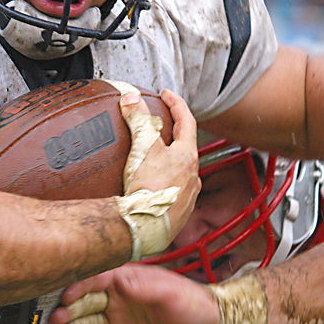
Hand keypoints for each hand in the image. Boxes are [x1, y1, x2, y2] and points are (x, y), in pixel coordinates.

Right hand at [49, 264, 219, 323]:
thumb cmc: (192, 301)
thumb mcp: (170, 290)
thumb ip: (145, 286)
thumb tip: (120, 280)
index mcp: (127, 280)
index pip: (96, 279)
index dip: (79, 285)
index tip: (66, 294)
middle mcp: (119, 299)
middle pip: (86, 301)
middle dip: (69, 308)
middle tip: (55, 316)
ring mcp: (121, 320)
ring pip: (89, 322)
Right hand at [119, 89, 199, 242]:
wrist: (145, 227)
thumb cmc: (148, 188)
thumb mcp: (142, 147)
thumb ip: (138, 119)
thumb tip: (131, 97)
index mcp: (188, 157)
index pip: (187, 121)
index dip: (176, 104)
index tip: (167, 95)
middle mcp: (193, 176)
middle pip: (185, 148)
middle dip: (173, 134)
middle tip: (160, 125)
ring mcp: (187, 197)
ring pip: (182, 172)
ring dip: (170, 162)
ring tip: (153, 158)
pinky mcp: (178, 214)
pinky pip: (173, 193)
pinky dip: (164, 184)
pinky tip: (152, 187)